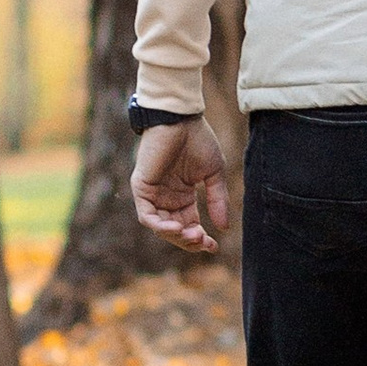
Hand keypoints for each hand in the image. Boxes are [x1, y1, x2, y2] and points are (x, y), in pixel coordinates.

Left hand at [133, 119, 229, 254]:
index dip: (200, 239)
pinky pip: (147, 215)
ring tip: (193, 236)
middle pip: (175, 230)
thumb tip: (224, 228)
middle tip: (204, 242)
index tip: (214, 247)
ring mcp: (153, 194)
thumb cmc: (198, 140)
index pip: (189, 225)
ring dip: (176, 236)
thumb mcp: (213, 173)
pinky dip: (160, 225)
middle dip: (189, 240)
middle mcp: (166, 198)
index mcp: (183, 195)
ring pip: (160, 226)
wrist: (181, 118)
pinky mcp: (142, 188)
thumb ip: (217, 199)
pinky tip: (176, 226)